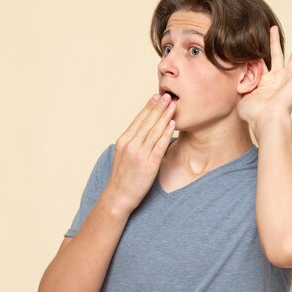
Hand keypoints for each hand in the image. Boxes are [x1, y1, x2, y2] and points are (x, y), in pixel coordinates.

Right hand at [105, 94, 175, 213]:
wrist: (118, 197)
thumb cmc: (123, 177)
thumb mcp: (123, 155)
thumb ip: (133, 142)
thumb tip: (144, 130)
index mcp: (123, 141)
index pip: (138, 119)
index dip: (148, 107)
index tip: (156, 96)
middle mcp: (130, 145)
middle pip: (147, 122)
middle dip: (158, 107)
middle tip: (168, 95)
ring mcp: (139, 155)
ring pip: (154, 131)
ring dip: (164, 116)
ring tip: (173, 105)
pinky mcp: (148, 165)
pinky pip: (159, 146)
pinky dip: (166, 133)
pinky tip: (172, 124)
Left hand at [237, 26, 291, 130]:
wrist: (268, 118)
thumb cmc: (254, 113)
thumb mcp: (241, 97)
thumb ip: (239, 87)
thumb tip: (232, 79)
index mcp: (263, 84)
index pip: (261, 64)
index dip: (258, 54)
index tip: (254, 44)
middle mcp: (276, 80)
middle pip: (276, 56)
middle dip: (275, 42)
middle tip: (273, 29)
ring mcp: (287, 79)